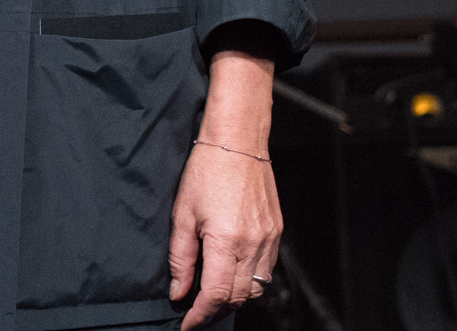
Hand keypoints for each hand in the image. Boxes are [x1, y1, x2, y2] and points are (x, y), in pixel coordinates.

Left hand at [170, 50, 281, 328]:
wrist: (238, 143)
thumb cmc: (206, 172)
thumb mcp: (182, 214)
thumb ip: (181, 258)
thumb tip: (178, 290)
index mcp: (227, 243)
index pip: (216, 296)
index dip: (200, 315)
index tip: (186, 323)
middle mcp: (253, 247)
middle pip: (238, 298)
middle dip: (215, 311)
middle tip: (195, 313)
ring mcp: (270, 242)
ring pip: (255, 289)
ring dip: (234, 299)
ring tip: (211, 298)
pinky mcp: (277, 234)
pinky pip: (266, 272)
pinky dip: (249, 282)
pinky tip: (231, 275)